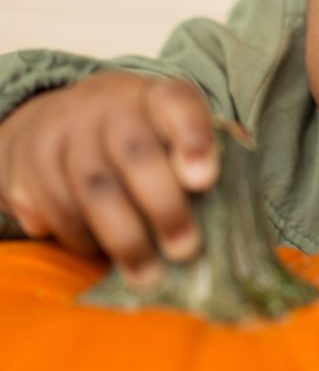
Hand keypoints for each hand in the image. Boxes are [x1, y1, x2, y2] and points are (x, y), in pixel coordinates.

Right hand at [0, 71, 217, 284]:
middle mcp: (109, 105)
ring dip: (124, 238)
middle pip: (136, 153)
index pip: (177, 104)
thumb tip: (234, 213)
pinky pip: (59, 208)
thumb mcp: (171, 134)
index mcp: (155, 96)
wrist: (63, 122)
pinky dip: (83, 239)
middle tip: (186, 249)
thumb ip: (201, 161)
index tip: (206, 180)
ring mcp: (66, 131)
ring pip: (95, 189)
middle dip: (164, 206)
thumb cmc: (140, 137)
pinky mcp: (31, 162)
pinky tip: (103, 254)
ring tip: (149, 274)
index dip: (193, 139)